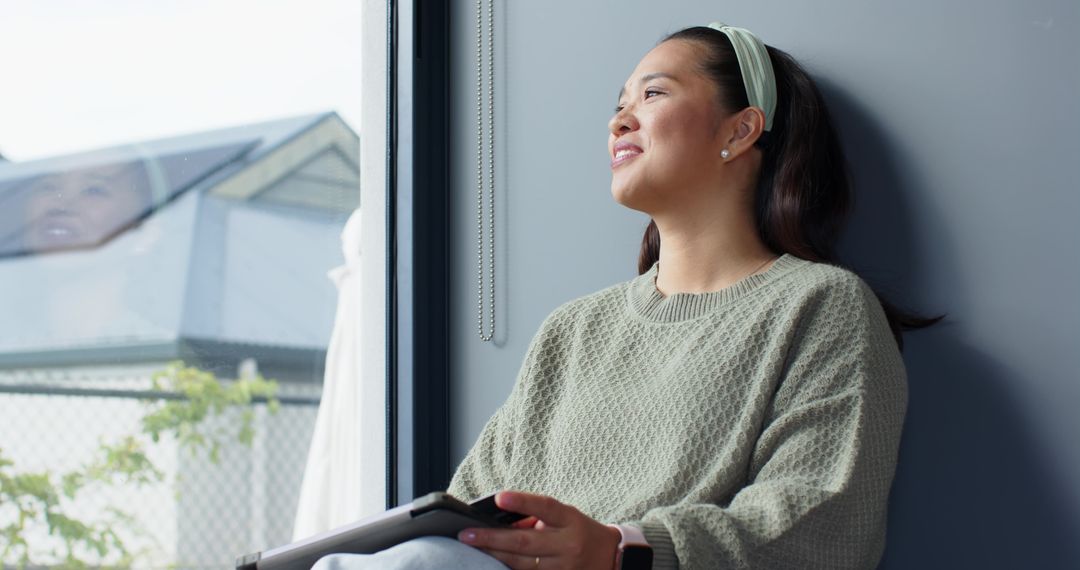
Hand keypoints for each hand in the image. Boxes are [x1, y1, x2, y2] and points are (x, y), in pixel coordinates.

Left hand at [458, 490, 620, 569]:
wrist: (612, 559)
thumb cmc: (580, 532)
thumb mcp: (564, 517)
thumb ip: (536, 517)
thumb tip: (501, 521)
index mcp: (570, 520)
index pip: (545, 507)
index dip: (522, 502)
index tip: (499, 497)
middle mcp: (568, 544)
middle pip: (526, 541)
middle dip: (493, 538)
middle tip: (466, 534)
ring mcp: (564, 568)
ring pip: (523, 565)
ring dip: (496, 557)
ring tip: (473, 549)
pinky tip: (493, 565)